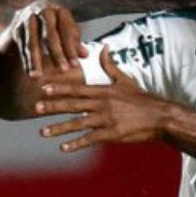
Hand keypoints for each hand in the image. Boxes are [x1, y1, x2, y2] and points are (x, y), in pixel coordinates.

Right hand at [12, 0, 86, 80]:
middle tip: (63, 71)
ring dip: (35, 61)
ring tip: (38, 78)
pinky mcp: (16, 28)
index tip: (75, 66)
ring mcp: (26, 18)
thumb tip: (85, 55)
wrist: (25, 20)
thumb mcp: (65, 35)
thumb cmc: (52, 29)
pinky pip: (21, 47)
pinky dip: (26, 61)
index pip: (66, 30)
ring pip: (32, 42)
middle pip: (50, 34)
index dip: (71, 48)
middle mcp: (42, 10)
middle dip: (57, 54)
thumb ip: (74, 45)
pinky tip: (30, 74)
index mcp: (58, 10)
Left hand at [35, 47, 170, 151]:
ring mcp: (106, 120)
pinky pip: (90, 139)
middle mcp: (102, 104)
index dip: (60, 89)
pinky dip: (76, 144)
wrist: (160, 116)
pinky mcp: (112, 134)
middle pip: (73, 105)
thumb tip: (103, 48)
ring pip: (78, 124)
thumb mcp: (125, 79)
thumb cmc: (142, 99)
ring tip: (43, 132)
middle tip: (35, 108)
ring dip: (59, 128)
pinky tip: (63, 148)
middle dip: (53, 106)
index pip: (77, 89)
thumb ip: (110, 66)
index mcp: (103, 91)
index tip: (44, 89)